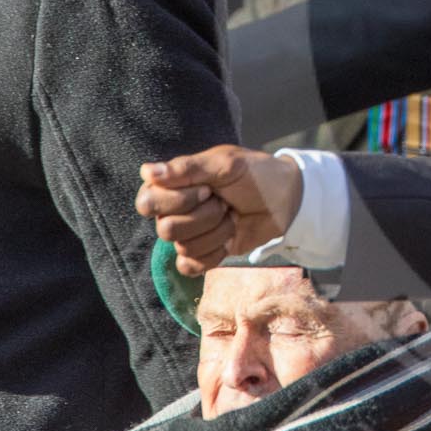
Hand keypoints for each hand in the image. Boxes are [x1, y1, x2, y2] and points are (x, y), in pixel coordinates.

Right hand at [136, 144, 301, 273]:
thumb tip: (147, 172)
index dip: (179, 200)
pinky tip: (228, 238)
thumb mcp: (225, 163)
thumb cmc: (254, 174)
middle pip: (166, 229)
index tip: (208, 188)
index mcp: (169, 184)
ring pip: (184, 247)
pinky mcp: (200, 254)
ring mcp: (186, 234)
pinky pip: (190, 267)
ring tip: (231, 215)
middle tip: (223, 202)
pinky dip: (214, 253)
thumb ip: (187, 168)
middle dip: (205, 216)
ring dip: (217, 231)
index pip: (148, 202)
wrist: (284, 200)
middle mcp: (171, 210)